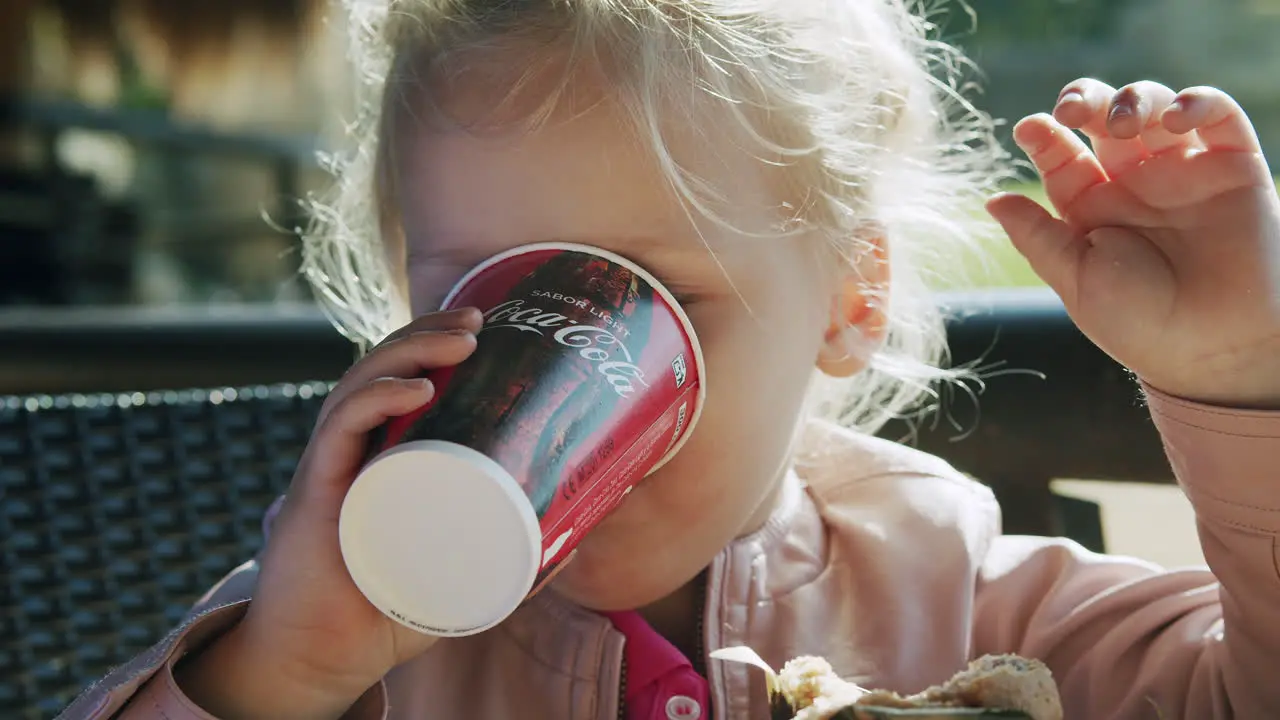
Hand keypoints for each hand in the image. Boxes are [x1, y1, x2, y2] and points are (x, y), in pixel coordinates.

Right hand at [175, 308, 482, 719]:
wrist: (321, 660)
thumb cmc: (384, 614)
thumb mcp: (457, 575)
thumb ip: (507, 560)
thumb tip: (573, 544)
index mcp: (377, 458)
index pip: (398, 380)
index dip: (432, 343)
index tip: (486, 327)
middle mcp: (350, 452)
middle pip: (381, 369)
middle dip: (427, 331)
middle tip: (479, 317)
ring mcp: (330, 469)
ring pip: (362, 386)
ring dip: (410, 351)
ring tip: (462, 338)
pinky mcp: (314, 496)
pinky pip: (338, 431)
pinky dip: (375, 401)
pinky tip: (416, 387)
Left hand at [987, 80, 1279, 407]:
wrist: (1213, 349)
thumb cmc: (1140, 323)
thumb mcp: (1076, 278)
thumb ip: (1037, 236)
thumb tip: (992, 199)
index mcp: (1091, 210)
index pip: (1061, 157)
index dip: (1043, 136)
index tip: (1027, 129)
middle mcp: (1134, 185)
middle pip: (1103, 120)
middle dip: (1084, 100)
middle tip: (1072, 110)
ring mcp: (1183, 173)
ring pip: (1154, 109)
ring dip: (1134, 99)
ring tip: (1122, 124)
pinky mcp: (1235, 167)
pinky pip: (1219, 116)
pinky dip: (1197, 102)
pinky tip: (1175, 118)